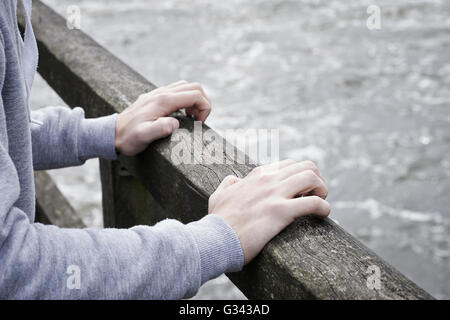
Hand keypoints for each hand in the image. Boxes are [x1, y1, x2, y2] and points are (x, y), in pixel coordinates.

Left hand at [115, 80, 210, 155]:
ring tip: (191, 117)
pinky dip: (185, 100)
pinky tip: (180, 114)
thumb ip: (161, 128)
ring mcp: (157, 93)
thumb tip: (176, 123)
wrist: (111, 134)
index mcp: (163, 101)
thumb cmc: (128, 138)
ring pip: (186, 87)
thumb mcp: (144, 136)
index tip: (199, 123)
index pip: (194, 94)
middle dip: (203, 102)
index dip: (204, 108)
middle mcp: (161, 93)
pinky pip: (176, 91)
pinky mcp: (155, 97)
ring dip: (194, 100)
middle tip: (198, 120)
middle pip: (194, 87)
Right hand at [208, 159, 329, 263]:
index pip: (288, 165)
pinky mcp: (280, 212)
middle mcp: (267, 180)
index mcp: (257, 176)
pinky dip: (324, 208)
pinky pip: (313, 203)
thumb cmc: (217, 221)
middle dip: (316, 180)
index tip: (301, 192)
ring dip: (322, 189)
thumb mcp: (218, 195)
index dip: (299, 177)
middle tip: (316, 196)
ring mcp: (274, 194)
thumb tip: (234, 180)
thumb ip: (228, 184)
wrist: (215, 238)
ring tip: (321, 202)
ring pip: (311, 177)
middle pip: (305, 166)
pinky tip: (322, 215)